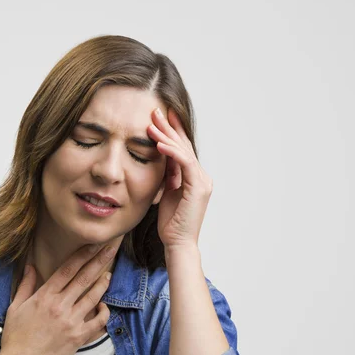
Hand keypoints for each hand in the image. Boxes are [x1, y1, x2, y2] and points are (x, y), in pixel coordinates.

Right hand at [0, 241, 118, 354]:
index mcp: (45, 296)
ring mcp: (71, 321)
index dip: (83, 255)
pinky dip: (104, 313)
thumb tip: (31, 265)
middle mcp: (60, 306)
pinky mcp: (78, 337)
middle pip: (84, 278)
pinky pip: (98, 322)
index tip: (93, 244)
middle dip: (99, 261)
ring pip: (93, 297)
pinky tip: (104, 306)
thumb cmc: (16, 336)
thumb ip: (26, 284)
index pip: (67, 269)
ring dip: (103, 283)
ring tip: (109, 274)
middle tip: (111, 248)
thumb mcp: (15, 307)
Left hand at [147, 107, 212, 247]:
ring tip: (152, 124)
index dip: (172, 132)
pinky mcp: (198, 187)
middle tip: (157, 111)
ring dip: (167, 136)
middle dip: (169, 127)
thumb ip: (168, 175)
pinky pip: (184, 163)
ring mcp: (202, 181)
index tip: (160, 117)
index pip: (182, 149)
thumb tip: (161, 157)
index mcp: (194, 177)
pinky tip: (158, 144)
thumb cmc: (171, 222)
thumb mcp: (167, 192)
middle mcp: (201, 176)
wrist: (177, 243)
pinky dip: (171, 152)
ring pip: (184, 151)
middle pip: (184, 146)